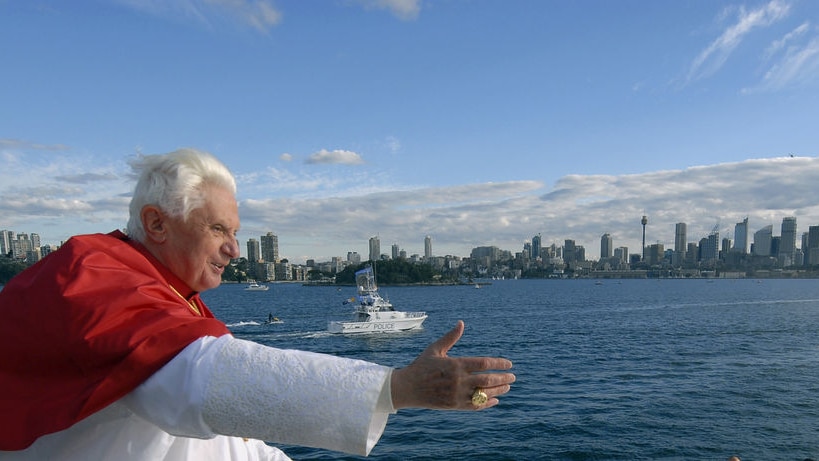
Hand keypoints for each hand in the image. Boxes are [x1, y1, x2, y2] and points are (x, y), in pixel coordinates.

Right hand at [391, 320, 514, 409]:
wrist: (407, 388)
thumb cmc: (421, 366)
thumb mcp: (435, 349)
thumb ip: (450, 337)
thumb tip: (461, 323)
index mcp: (456, 364)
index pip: (484, 363)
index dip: (499, 363)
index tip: (509, 364)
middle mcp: (459, 380)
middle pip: (488, 379)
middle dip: (503, 378)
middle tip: (513, 376)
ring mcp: (457, 394)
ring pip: (484, 394)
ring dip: (498, 390)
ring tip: (507, 387)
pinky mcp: (454, 405)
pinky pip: (475, 406)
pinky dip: (487, 403)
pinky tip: (495, 400)